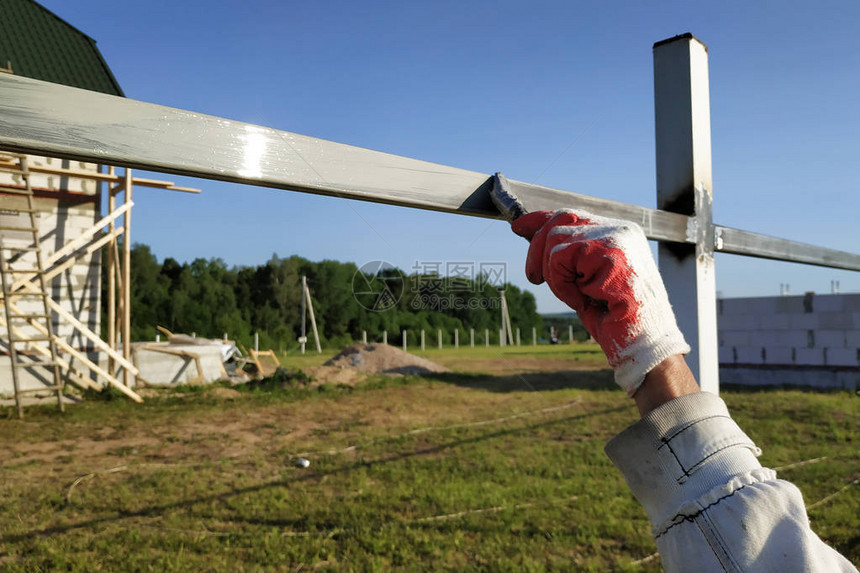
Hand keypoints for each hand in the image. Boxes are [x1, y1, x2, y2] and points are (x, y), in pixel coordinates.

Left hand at [512, 209, 689, 393]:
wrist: (643, 343)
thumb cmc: (614, 317)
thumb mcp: (584, 279)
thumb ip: (568, 256)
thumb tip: (531, 234)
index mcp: (619, 232)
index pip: (572, 215)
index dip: (541, 220)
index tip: (518, 226)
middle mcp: (621, 229)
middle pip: (560, 219)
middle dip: (537, 248)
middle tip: (534, 278)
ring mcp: (617, 238)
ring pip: (556, 239)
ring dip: (556, 275)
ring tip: (577, 296)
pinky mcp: (609, 253)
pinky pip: (561, 258)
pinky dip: (562, 284)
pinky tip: (583, 299)